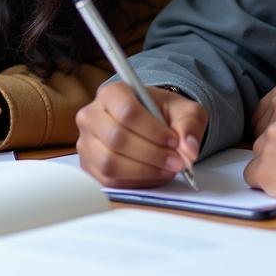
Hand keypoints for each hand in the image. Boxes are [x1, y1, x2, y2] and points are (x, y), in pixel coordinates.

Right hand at [75, 81, 205, 187]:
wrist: (148, 121)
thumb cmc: (161, 113)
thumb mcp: (183, 110)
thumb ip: (189, 125)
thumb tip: (189, 150)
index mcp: (111, 93)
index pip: (128, 112)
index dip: (154, 131)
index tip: (174, 141)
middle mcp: (92, 115)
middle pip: (117, 139)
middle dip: (152, 154)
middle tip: (176, 161)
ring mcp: (87, 141)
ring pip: (110, 162)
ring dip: (143, 171)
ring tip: (166, 169)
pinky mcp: (89, 165)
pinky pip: (108, 181)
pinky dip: (135, 182)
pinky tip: (151, 174)